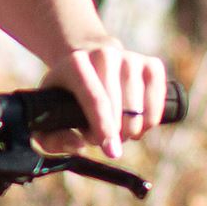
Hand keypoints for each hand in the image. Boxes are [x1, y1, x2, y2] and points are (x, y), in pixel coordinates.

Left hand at [36, 41, 170, 159]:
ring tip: (117, 129)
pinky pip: (158, 101)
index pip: (95, 99)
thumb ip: (53, 138)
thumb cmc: (67, 96)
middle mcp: (104, 54)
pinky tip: (137, 123)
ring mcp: (130, 57)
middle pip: (119, 107)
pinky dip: (150, 120)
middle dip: (114, 133)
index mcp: (75, 63)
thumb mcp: (48, 114)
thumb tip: (79, 147)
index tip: (111, 151)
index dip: (104, 128)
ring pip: (139, 108)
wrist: (88, 63)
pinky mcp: (152, 64)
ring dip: (131, 129)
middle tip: (104, 139)